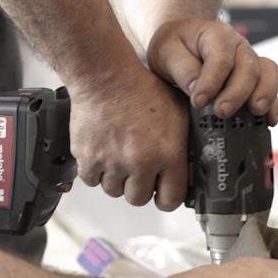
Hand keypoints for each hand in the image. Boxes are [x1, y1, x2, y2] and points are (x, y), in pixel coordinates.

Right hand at [70, 65, 189, 209]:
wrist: (106, 77)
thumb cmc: (142, 90)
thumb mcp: (179, 114)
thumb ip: (185, 146)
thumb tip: (190, 172)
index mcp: (168, 154)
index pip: (170, 200)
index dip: (166, 198)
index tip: (162, 192)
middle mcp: (140, 162)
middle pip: (139, 199)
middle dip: (140, 187)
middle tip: (139, 170)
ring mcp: (112, 162)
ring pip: (114, 191)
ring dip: (117, 179)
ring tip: (120, 157)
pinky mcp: (87, 158)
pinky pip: (91, 180)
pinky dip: (96, 171)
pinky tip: (103, 154)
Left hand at [148, 19, 277, 123]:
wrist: (182, 45)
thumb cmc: (174, 47)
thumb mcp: (166, 51)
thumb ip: (182, 69)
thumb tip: (197, 92)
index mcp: (217, 35)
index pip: (220, 57)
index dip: (212, 81)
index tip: (198, 101)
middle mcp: (239, 47)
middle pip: (248, 67)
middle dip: (237, 92)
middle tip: (222, 112)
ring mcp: (251, 62)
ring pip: (268, 74)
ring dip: (264, 94)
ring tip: (256, 111)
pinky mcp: (256, 79)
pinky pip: (272, 88)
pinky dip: (274, 104)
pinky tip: (270, 120)